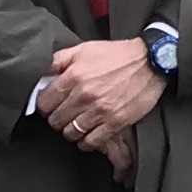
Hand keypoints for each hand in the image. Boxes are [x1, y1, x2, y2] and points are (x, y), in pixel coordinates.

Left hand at [43, 36, 164, 173]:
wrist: (152, 61)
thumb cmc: (118, 55)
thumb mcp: (84, 49)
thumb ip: (58, 60)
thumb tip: (39, 72)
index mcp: (74, 76)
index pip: (44, 103)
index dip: (45, 106)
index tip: (50, 106)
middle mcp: (84, 95)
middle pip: (55, 121)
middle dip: (57, 119)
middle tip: (65, 115)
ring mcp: (100, 110)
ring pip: (71, 133)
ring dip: (71, 131)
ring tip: (77, 124)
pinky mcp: (115, 122)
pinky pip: (91, 142)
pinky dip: (86, 141)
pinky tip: (89, 133)